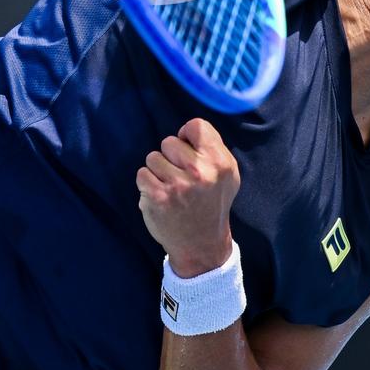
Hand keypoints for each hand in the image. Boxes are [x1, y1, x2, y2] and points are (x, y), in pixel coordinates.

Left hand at [136, 118, 239, 276]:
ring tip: (171, 187)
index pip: (196, 126)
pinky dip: (147, 184)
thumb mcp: (227, 174)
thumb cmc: (212, 203)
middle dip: (171, 156)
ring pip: (153, 158)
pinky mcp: (157, 197)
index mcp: (220, 163)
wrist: (201, 244)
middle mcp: (200, 172)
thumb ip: (212, 149)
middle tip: (180, 175)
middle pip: (170, 142)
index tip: (188, 150)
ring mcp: (177, 185)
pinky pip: (142, 174)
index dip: (188, 136)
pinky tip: (160, 195)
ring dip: (158, 171)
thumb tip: (187, 131)